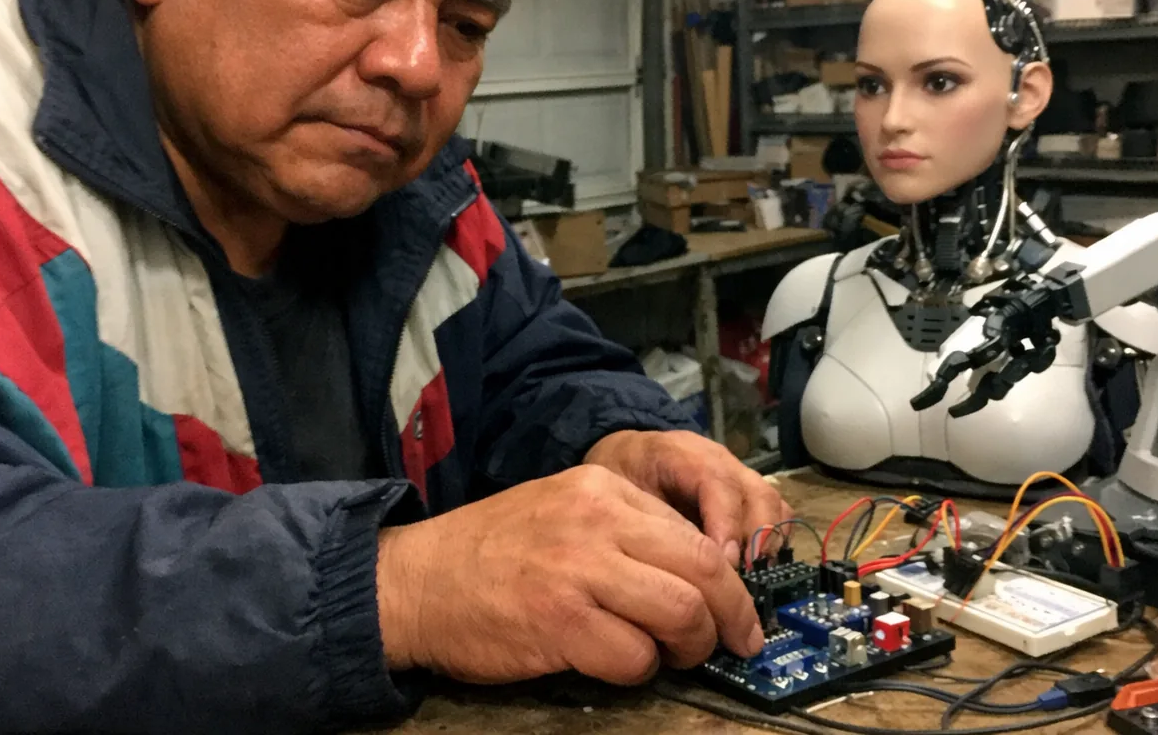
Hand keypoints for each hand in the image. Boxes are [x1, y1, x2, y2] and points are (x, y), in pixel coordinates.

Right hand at [376, 464, 763, 685]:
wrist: (416, 580)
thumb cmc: (489, 553)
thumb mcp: (562, 511)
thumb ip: (624, 532)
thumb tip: (696, 575)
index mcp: (602, 486)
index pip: (695, 533)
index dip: (731, 582)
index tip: (741, 613)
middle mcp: (595, 518)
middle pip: (703, 569)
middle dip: (731, 616)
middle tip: (734, 643)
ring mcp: (577, 568)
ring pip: (681, 612)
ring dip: (689, 647)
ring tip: (671, 656)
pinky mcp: (558, 620)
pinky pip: (634, 657)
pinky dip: (639, 671)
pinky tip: (617, 663)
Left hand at [583, 430, 791, 568]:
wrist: (630, 459)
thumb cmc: (621, 478)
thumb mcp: (617, 492)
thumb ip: (642, 520)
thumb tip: (667, 568)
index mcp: (682, 455)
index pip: (717, 481)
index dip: (726, 523)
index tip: (724, 563)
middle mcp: (720, 461)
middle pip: (756, 494)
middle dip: (755, 541)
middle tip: (740, 583)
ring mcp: (739, 476)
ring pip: (773, 504)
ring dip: (768, 547)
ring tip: (750, 584)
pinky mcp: (750, 494)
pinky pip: (777, 514)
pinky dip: (772, 544)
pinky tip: (754, 575)